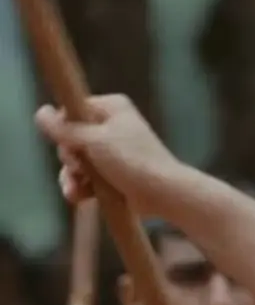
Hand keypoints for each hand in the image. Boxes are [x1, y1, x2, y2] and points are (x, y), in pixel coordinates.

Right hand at [34, 95, 179, 213]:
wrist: (164, 194)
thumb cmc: (132, 161)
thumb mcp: (94, 140)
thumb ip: (65, 128)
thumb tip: (41, 113)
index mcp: (111, 108)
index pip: (71, 110)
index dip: (64, 128)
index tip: (68, 142)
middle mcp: (111, 126)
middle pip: (70, 138)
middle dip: (70, 157)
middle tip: (80, 166)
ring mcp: (112, 152)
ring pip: (76, 161)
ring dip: (71, 176)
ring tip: (76, 188)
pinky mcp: (113, 174)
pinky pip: (86, 178)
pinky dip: (80, 187)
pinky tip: (79, 197)